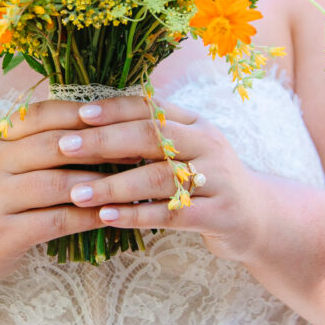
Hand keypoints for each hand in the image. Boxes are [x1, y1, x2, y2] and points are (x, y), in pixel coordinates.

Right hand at [0, 100, 115, 288]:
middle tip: (136, 149)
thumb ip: (43, 141)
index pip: (41, 115)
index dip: (80, 113)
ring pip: (57, 184)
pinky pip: (56, 221)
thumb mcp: (9, 162)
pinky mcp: (4, 234)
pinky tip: (112, 215)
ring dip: (99, 183)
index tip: (119, 117)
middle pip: (53, 146)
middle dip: (99, 146)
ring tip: (132, 182)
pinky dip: (88, 217)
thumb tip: (101, 121)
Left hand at [59, 95, 268, 262]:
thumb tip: (87, 120)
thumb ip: (147, 135)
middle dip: (105, 141)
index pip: (151, 106)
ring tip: (77, 192)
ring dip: (114, 185)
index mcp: (195, 122)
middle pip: (153, 136)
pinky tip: (106, 217)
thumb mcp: (183, 150)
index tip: (79, 114)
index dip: (115, 109)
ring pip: (159, 178)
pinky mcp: (221, 215)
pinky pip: (172, 215)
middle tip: (65, 147)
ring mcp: (218, 180)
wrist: (258, 218)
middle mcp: (208, 144)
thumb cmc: (204, 180)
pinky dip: (136, 215)